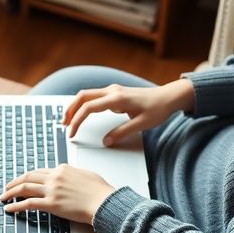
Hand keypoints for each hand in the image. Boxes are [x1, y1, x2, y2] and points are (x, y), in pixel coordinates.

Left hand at [0, 165, 115, 223]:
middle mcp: (54, 177)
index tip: (23, 181)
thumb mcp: (85, 174)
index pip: (40, 172)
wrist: (104, 201)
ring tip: (4, 197)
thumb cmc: (99, 191)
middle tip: (7, 187)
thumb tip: (69, 177)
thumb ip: (73, 174)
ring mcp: (52, 190)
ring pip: (24, 188)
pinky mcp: (51, 204)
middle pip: (28, 177)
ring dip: (11, 192)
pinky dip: (16, 206)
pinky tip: (10, 208)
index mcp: (62, 169)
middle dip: (15, 182)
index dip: (29, 177)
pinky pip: (28, 204)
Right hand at [63, 79, 194, 145]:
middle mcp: (112, 91)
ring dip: (76, 106)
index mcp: (116, 98)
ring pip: (87, 94)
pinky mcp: (116, 93)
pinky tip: (83, 113)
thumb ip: (122, 133)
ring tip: (69, 120)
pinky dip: (84, 104)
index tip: (72, 133)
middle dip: (70, 110)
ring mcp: (113, 90)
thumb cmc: (158, 108)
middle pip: (82, 96)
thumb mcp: (142, 124)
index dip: (77, 121)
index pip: (88, 108)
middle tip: (64, 125)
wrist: (169, 96)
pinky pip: (94, 96)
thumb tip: (106, 142)